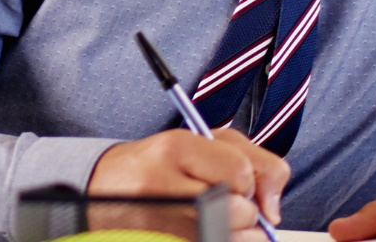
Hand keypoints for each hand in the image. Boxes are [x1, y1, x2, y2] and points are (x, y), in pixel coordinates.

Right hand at [88, 128, 288, 240]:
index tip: (235, 185)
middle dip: (242, 213)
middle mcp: (160, 183)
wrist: (102, 188)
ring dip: (232, 236)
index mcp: (174, 147)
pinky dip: (218, 241)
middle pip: (239, 212)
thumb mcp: (202, 143)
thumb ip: (253, 161)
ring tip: (209, 222)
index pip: (241, 172)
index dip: (247, 183)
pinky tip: (201, 233)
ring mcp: (155, 222)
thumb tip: (273, 209)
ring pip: (231, 239)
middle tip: (220, 206)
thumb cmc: (160, 166)